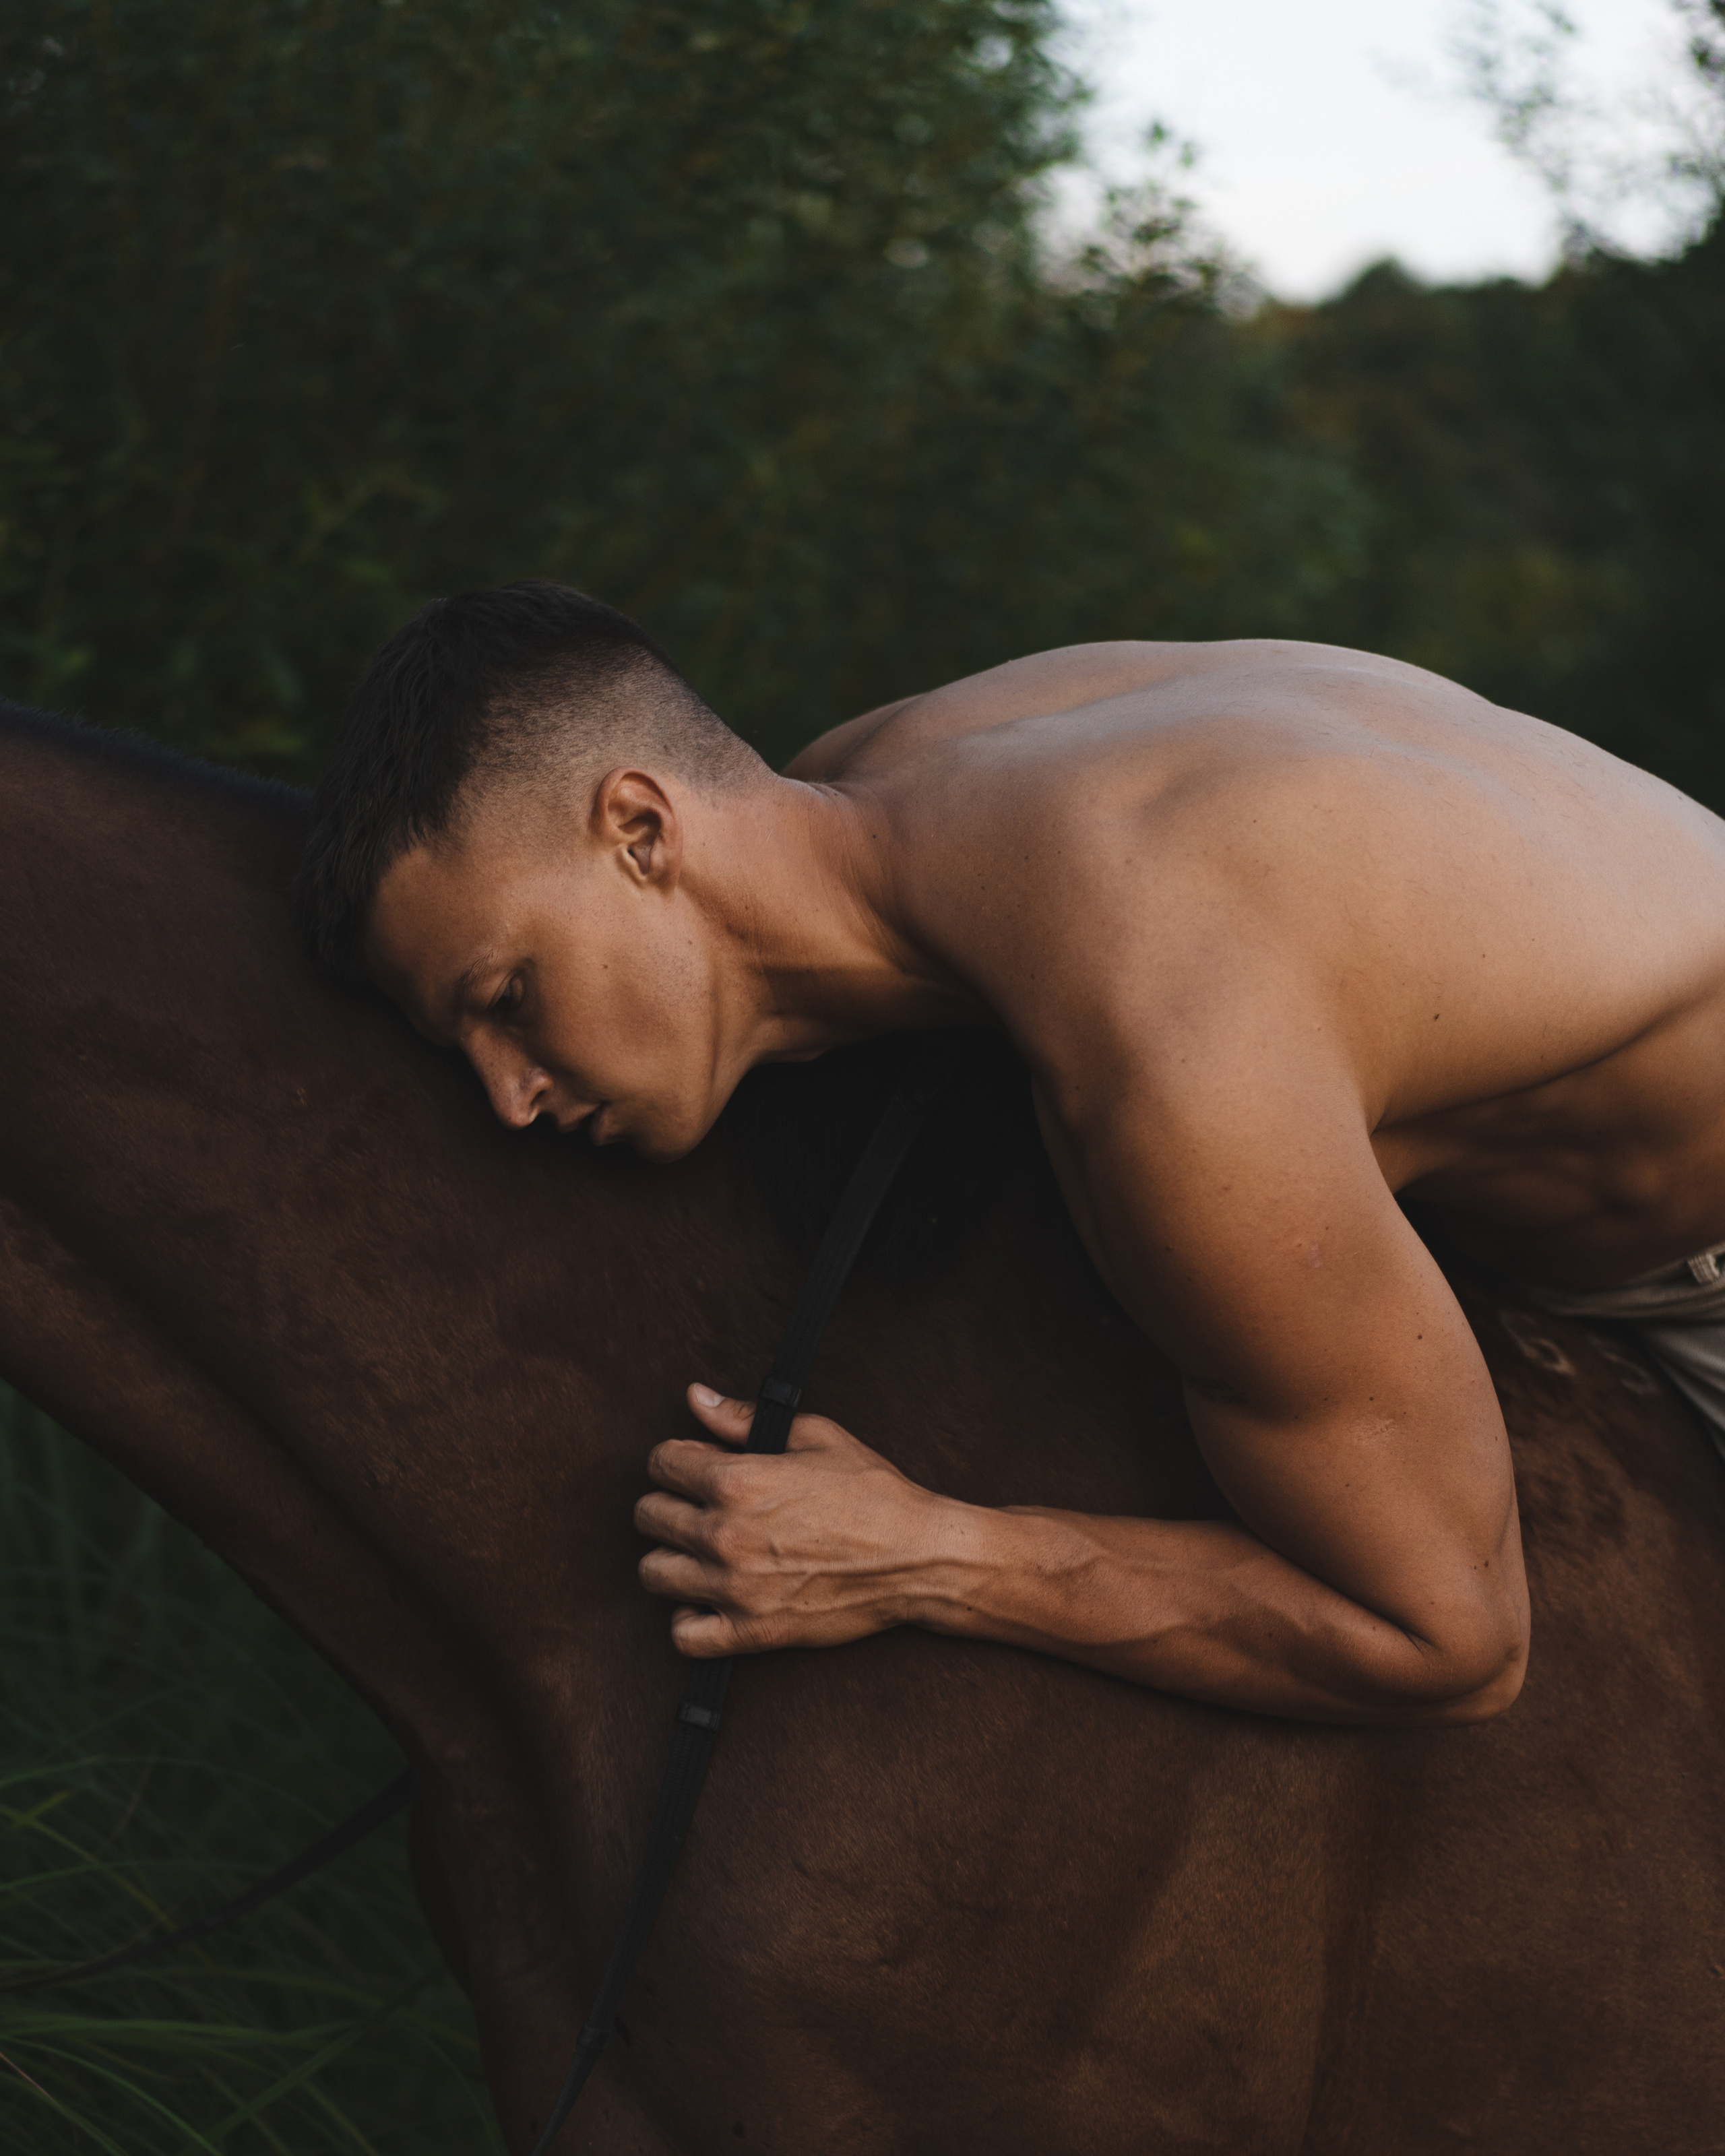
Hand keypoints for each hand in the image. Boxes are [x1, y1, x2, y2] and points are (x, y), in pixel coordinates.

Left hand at [633, 1384, 954, 1656]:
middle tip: (699, 1504)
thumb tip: (696, 1396)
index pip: (662, 1463)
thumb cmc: (872, 1493)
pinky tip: (708, 1598)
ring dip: (672, 1556)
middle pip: (649, 1516)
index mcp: (738, 1481)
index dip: (676, 1458)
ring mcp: (735, 1589)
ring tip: (701, 1549)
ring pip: (655, 1572)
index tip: (695, 1465)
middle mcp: (726, 1536)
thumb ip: (742, 1418)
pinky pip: (685, 1635)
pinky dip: (687, 1618)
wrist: (917, 1557)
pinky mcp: (752, 1632)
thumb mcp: (813, 1436)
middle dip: (669, 1502)